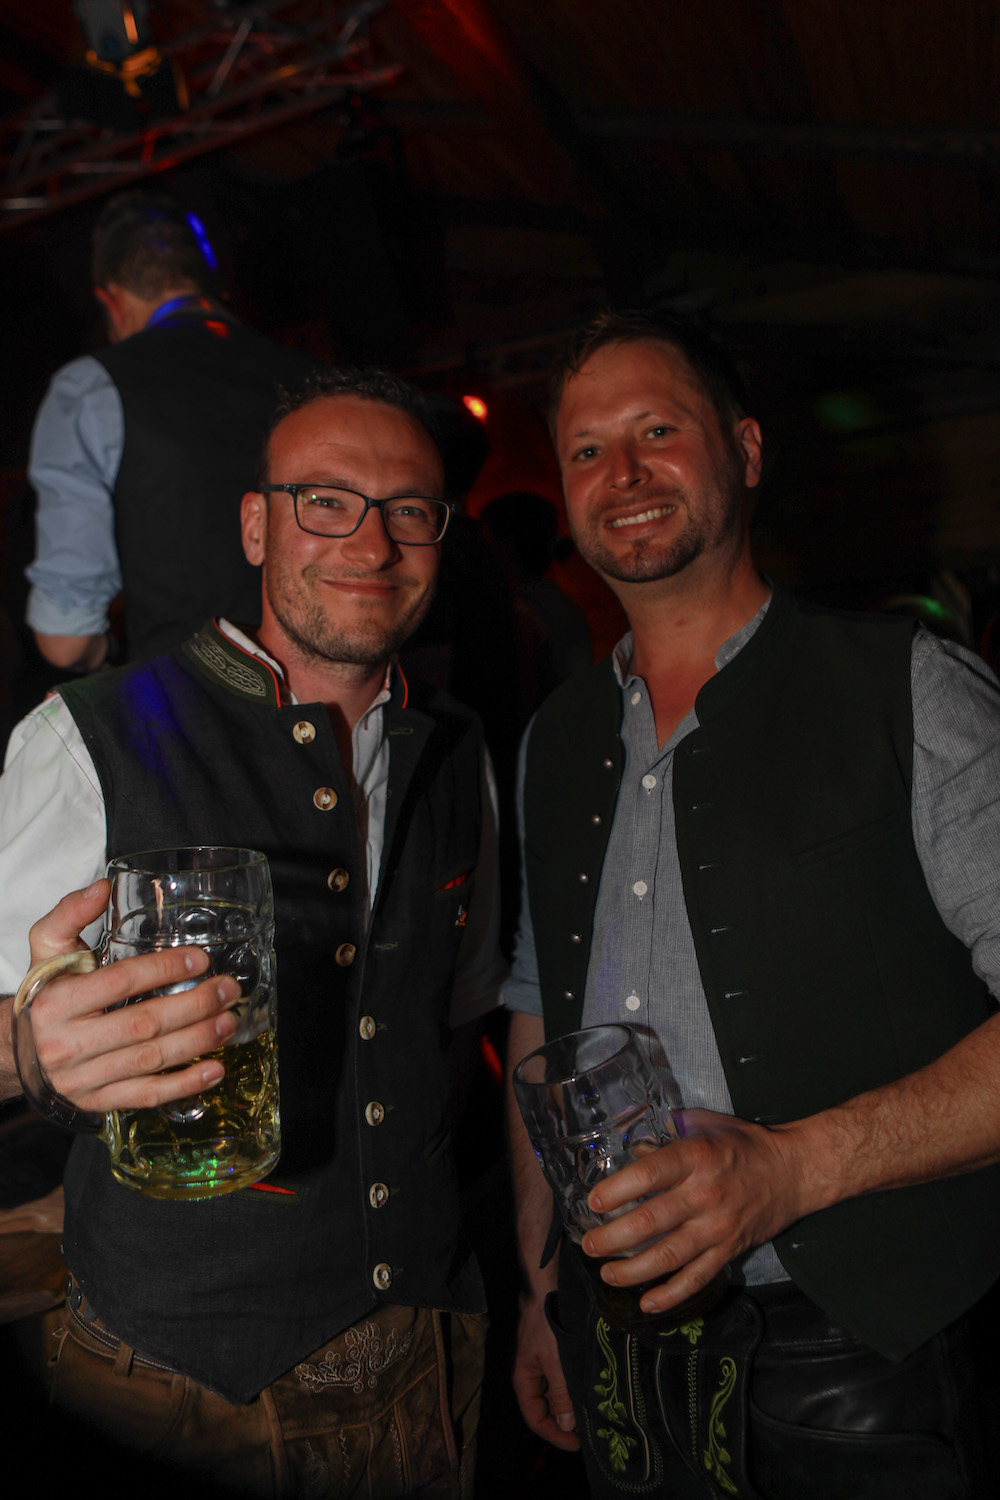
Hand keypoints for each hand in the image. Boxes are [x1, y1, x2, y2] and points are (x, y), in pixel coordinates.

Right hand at [23, 880, 240, 1112]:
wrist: (19, 1048)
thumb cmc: (45, 992)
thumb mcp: (46, 947)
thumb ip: (70, 914)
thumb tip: (100, 887)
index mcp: (57, 1001)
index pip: (120, 983)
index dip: (164, 969)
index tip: (200, 959)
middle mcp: (68, 1043)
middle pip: (143, 1024)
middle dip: (194, 1006)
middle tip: (227, 990)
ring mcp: (83, 1077)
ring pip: (150, 1060)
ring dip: (198, 1041)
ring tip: (228, 1022)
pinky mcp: (98, 1101)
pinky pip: (146, 1096)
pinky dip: (185, 1085)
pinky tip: (214, 1069)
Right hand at [512, 1285, 579, 1451]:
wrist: (545, 1286)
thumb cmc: (547, 1323)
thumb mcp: (555, 1360)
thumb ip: (560, 1393)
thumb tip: (566, 1424)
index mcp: (524, 1379)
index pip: (535, 1418)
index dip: (554, 1435)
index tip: (577, 1445)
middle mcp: (531, 1373)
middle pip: (545, 1408)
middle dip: (565, 1422)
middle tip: (590, 1431)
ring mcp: (541, 1361)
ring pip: (555, 1392)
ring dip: (570, 1404)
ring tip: (593, 1412)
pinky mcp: (551, 1349)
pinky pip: (560, 1376)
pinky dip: (573, 1386)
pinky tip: (589, 1387)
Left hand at [582, 1108, 811, 1316]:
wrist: (795, 1172)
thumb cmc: (746, 1145)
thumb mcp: (707, 1124)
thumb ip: (670, 1133)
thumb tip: (633, 1144)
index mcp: (696, 1158)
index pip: (649, 1174)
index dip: (617, 1189)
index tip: (594, 1202)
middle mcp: (704, 1195)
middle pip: (650, 1222)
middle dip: (612, 1238)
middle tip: (589, 1244)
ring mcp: (717, 1228)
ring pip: (668, 1257)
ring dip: (632, 1270)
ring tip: (606, 1273)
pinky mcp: (729, 1251)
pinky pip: (697, 1278)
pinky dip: (671, 1295)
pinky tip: (647, 1303)